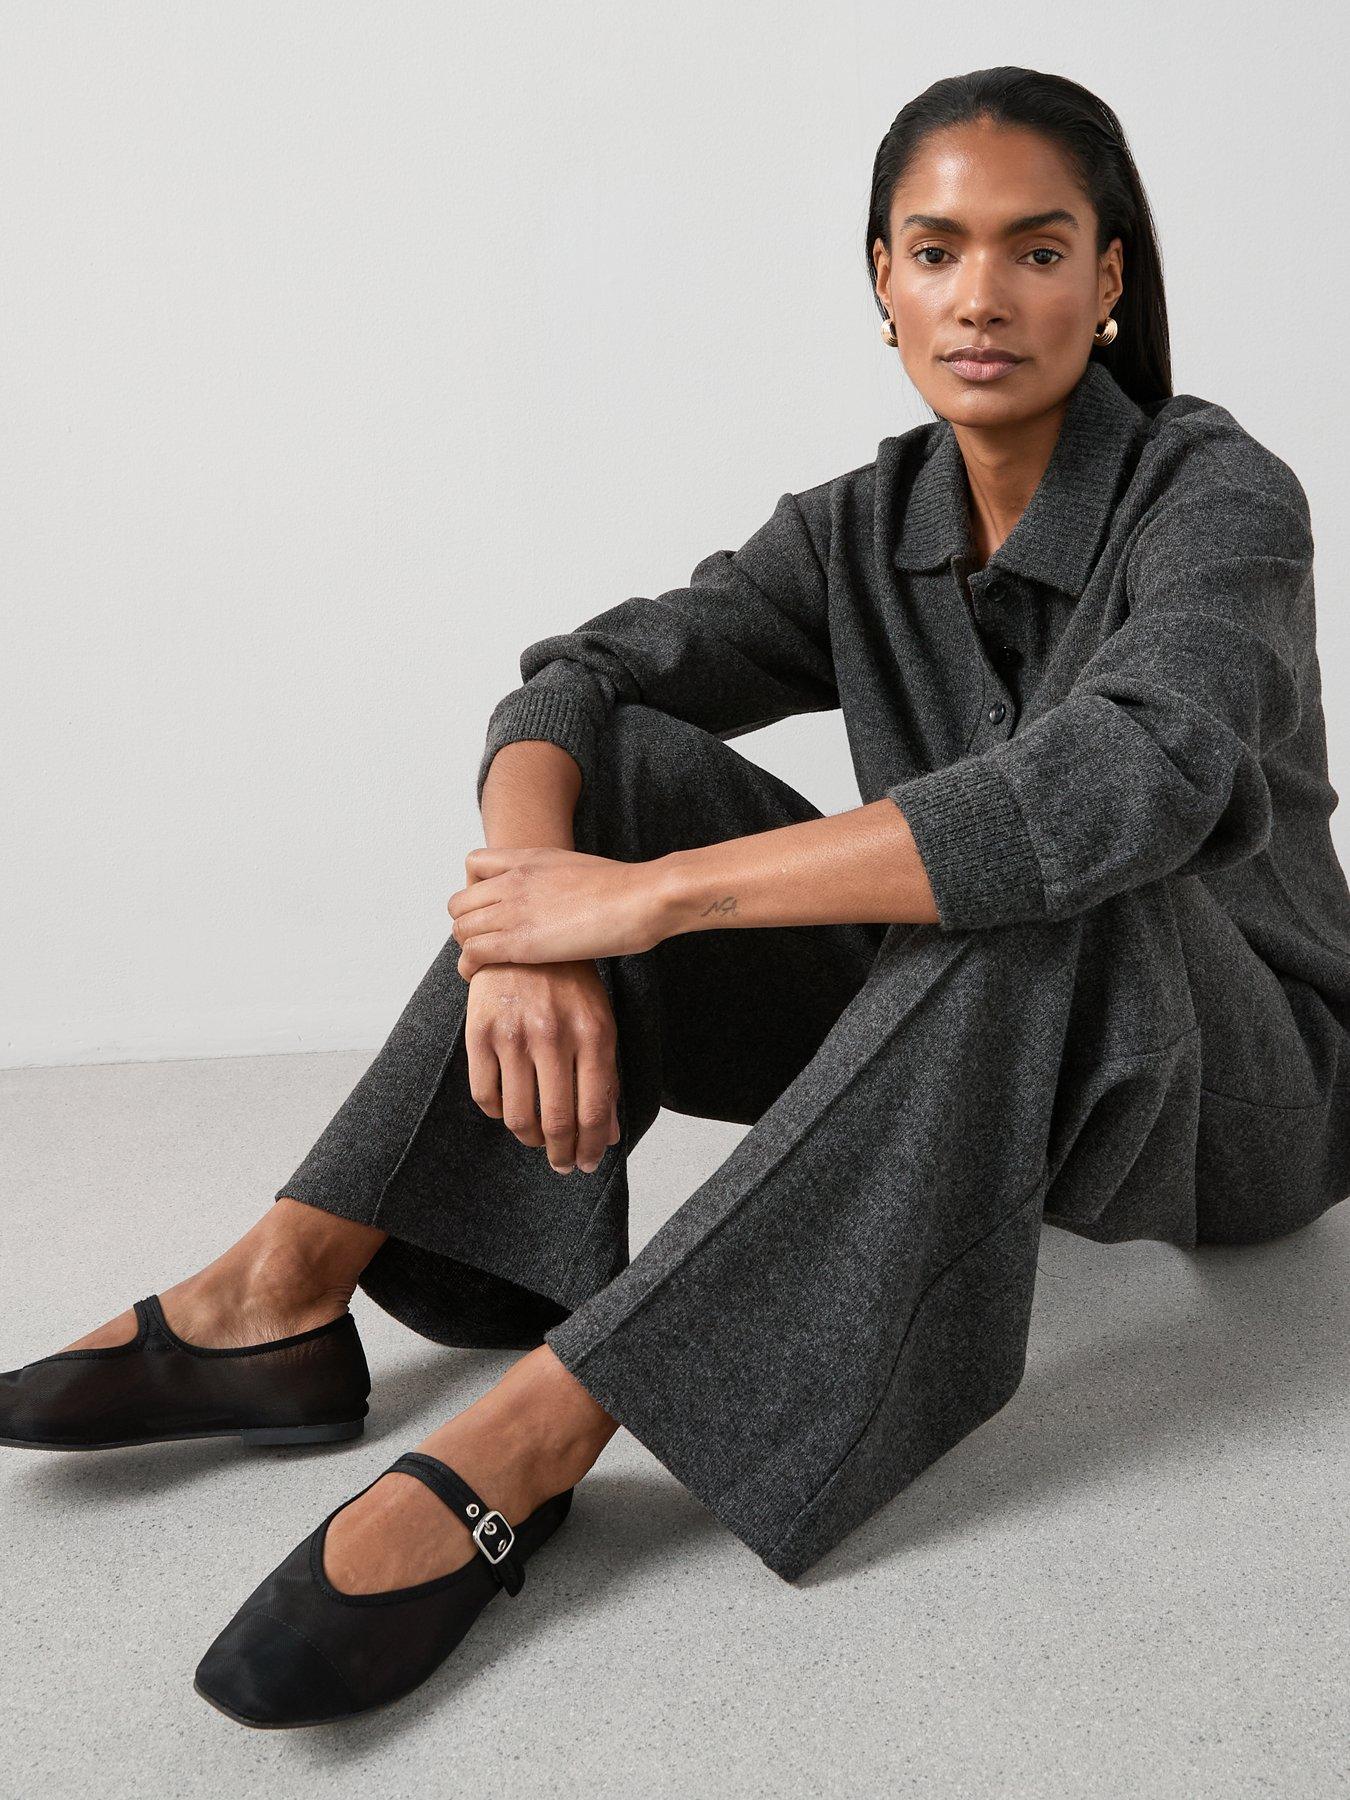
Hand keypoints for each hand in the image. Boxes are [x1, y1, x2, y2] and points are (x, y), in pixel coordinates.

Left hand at [448, 845, 666, 978]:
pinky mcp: (519, 942)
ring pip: (461, 928)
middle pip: (460, 902)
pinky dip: (468, 967)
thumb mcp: (582, 870)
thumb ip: (559, 881)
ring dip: (467, 947)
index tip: (489, 909)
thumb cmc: (627, 890)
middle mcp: (514, 880)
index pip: (474, 864)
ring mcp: (514, 910)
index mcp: (529, 859)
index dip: (474, 888)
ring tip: (483, 963)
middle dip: (467, 924)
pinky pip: (472, 953)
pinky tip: (479, 976)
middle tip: (485, 942)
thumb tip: (565, 899)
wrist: (641, 898)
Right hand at [464, 961, 620, 1173]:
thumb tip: (609, 1132)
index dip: (592, 1146)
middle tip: (562, 1164)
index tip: (588, 1163)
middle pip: (556, 1120)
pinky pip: (484, 1094)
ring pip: (517, 1115)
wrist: (523, 937)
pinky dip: (497, 1113)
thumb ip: (606, 1077)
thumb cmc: (568, 982)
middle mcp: (553, 1036)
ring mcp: (513, 1034)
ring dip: (529, 1138)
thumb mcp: (599, 1022)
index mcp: (592, 1033)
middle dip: (561, 1153)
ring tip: (537, 1140)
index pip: (594, 1110)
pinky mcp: (479, 1032)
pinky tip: (508, 1110)